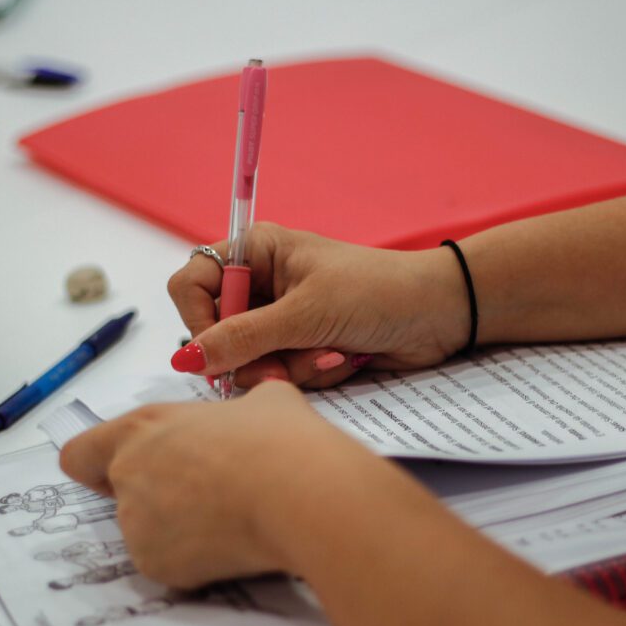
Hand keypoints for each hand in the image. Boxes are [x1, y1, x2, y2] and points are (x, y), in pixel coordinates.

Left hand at [58, 381, 370, 587]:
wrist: (301, 495)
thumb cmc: (282, 441)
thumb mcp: (268, 401)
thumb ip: (243, 410)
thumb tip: (258, 414)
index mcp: (143, 428)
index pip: (80, 453)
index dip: (99, 464)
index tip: (126, 472)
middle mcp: (128, 474)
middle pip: (119, 495)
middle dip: (155, 499)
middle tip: (207, 497)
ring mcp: (136, 524)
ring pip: (148, 533)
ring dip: (178, 530)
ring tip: (231, 520)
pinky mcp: (155, 565)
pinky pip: (170, 565)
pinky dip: (196, 561)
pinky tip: (234, 545)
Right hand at [168, 223, 469, 387]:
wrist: (438, 314)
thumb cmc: (376, 292)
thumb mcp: (305, 313)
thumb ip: (243, 338)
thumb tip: (187, 359)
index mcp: (256, 252)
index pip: (191, 284)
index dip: (198, 321)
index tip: (217, 351)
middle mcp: (262, 283)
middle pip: (217, 332)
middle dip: (253, 356)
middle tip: (282, 364)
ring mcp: (282, 318)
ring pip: (250, 361)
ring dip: (290, 366)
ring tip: (332, 352)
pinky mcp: (302, 347)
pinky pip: (281, 374)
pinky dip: (310, 372)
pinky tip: (344, 358)